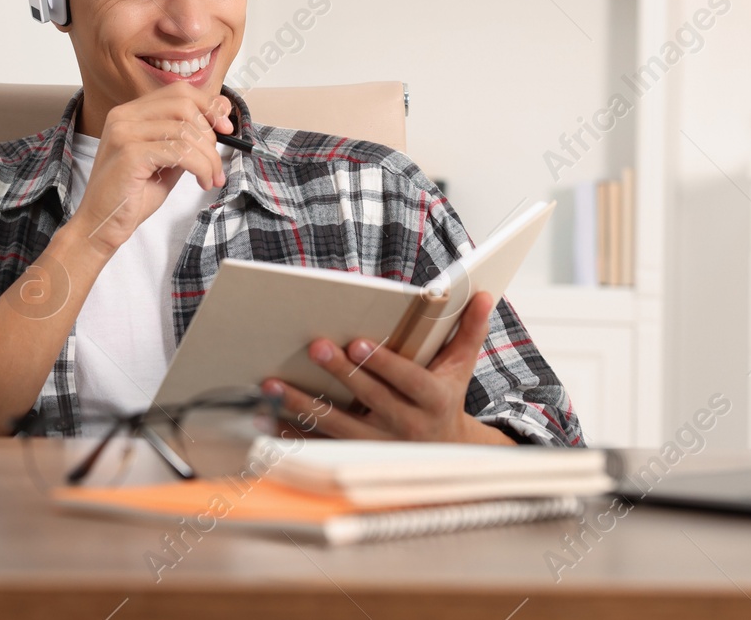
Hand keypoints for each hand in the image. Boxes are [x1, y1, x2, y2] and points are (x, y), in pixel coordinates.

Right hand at [71, 82, 233, 250]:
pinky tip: (202, 182)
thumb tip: (221, 112)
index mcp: (130, 113)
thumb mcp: (167, 159)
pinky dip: (201, 167)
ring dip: (209, 157)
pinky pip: (180, 152)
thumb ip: (187, 136)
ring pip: (185, 130)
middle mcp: (124, 116)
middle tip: (215, 162)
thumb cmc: (133, 195)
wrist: (101, 225)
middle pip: (184, 104)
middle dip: (210, 134)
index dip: (209, 106)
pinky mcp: (129, 154)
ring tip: (210, 178)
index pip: (179, 91)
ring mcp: (124, 133)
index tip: (226, 129)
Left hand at [262, 291, 513, 444]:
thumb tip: (484, 294)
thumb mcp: (461, 366)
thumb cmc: (445, 398)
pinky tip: (266, 415)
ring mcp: (376, 444)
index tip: (357, 342)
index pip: (406, 380)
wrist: (445, 455)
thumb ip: (470, 330)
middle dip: (340, 373)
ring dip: (302, 405)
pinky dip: (291, 432)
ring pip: (335, 425)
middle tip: (314, 347)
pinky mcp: (353, 455)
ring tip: (273, 384)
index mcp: (430, 400)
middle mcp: (403, 426)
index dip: (382, 363)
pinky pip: (318, 445)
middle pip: (367, 399)